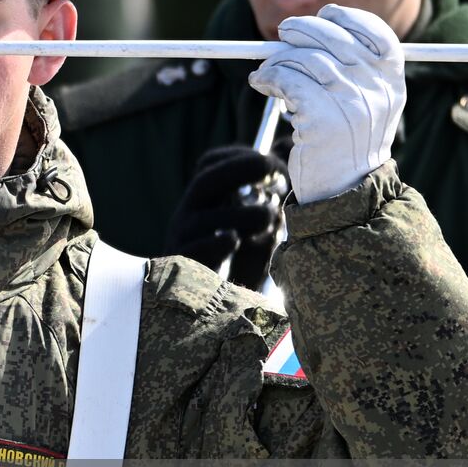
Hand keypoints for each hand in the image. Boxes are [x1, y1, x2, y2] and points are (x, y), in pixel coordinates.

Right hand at [164, 145, 288, 288]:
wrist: (203, 308)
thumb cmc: (234, 266)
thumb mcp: (252, 229)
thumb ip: (265, 203)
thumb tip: (283, 169)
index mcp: (203, 202)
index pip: (210, 165)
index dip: (238, 158)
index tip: (270, 164)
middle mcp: (188, 216)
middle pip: (205, 182)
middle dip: (240, 170)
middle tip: (273, 171)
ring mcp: (183, 241)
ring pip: (204, 218)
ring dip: (242, 214)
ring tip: (268, 219)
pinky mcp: (184, 268)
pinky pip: (197, 250)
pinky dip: (219, 243)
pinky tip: (235, 242)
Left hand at [248, 4, 404, 202]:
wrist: (344, 191)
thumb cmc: (347, 143)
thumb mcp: (366, 104)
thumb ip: (353, 71)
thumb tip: (309, 33)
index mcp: (392, 81)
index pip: (377, 33)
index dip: (348, 17)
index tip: (325, 15)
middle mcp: (376, 89)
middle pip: (335, 38)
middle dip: (302, 30)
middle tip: (283, 33)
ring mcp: (350, 104)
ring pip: (306, 59)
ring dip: (278, 59)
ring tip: (267, 71)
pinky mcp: (321, 120)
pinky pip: (288, 81)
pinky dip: (268, 77)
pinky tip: (261, 83)